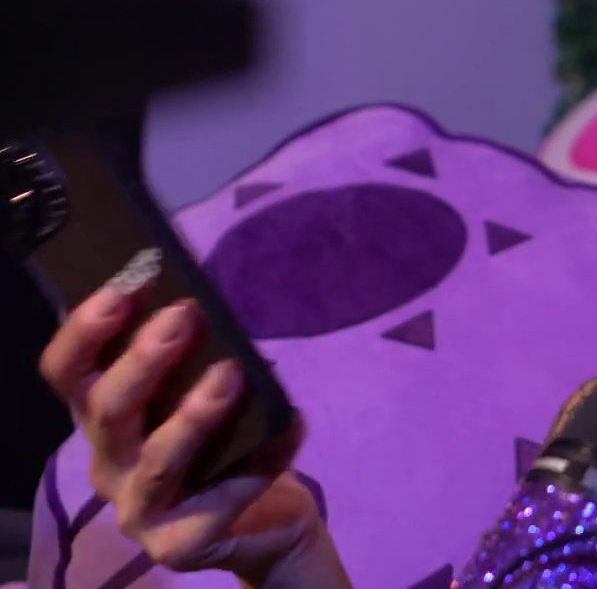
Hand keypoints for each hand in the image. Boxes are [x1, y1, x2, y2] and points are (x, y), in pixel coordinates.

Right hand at [38, 287, 327, 584]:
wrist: (268, 521)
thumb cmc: (228, 441)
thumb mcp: (206, 390)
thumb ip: (197, 358)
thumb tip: (210, 306)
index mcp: (105, 418)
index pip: (68, 373)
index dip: (85, 331)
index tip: (124, 286)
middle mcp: (109, 462)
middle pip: (104, 410)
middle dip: (142, 360)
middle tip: (184, 315)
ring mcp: (139, 508)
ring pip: (155, 459)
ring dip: (193, 414)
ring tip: (232, 374)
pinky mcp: (178, 545)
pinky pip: (221, 498)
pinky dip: (264, 457)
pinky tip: (294, 424)